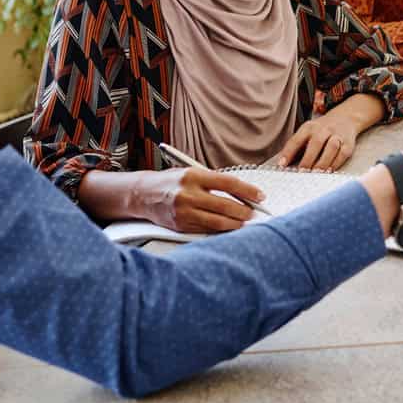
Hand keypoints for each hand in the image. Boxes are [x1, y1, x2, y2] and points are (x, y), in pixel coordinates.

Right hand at [126, 168, 264, 233]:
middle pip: (225, 205)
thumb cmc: (170, 182)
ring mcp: (184, 212)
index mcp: (193, 176)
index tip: (260, 196)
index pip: (228, 183)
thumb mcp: (190, 173)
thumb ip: (213, 181)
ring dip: (235, 223)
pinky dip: (220, 230)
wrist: (143, 194)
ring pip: (218, 221)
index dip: (248, 191)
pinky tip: (228, 227)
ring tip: (244, 222)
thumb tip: (241, 192)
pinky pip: (207, 230)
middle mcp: (188, 194)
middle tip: (253, 212)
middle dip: (244, 211)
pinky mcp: (181, 226)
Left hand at [274, 115, 358, 171]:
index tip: (282, 164)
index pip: (297, 139)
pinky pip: (343, 153)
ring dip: (323, 161)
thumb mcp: (307, 131)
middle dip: (308, 158)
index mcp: (309, 127)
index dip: (288, 152)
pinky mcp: (348, 143)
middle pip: (316, 143)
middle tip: (302, 171)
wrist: (345, 119)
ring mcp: (337, 135)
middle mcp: (323, 129)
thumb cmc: (321, 130)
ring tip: (316, 173)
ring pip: (331, 147)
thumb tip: (283, 163)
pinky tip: (329, 171)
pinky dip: (336, 163)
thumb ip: (297, 146)